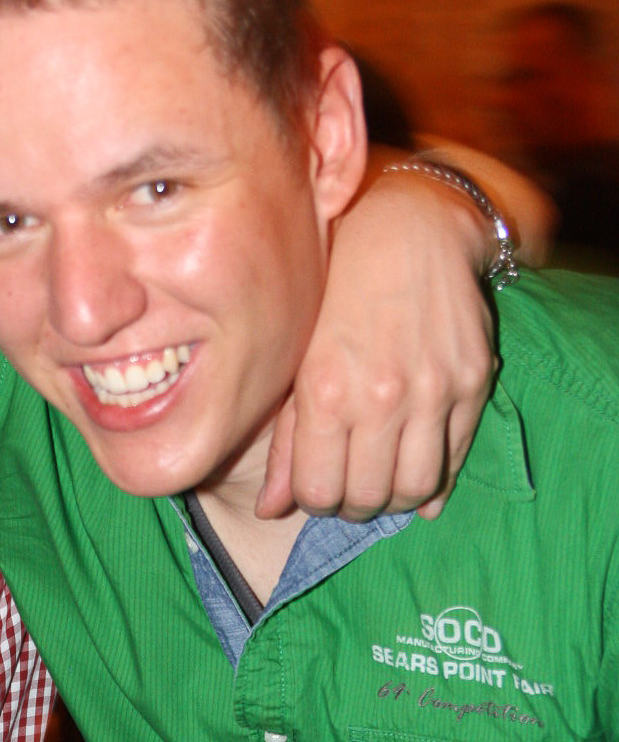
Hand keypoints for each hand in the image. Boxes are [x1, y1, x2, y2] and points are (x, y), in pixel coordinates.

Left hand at [257, 170, 495, 523]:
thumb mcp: (297, 360)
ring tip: (380, 481)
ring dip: (394, 500)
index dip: (314, 500)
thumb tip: (268, 511)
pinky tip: (415, 479)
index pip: (319, 493)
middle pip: (368, 499)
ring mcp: (433, 392)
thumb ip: (286, 442)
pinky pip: (455, 458)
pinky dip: (435, 482)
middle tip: (348, 489)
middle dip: (352, 505)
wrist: (409, 230)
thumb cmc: (336, 292)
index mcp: (326, 392)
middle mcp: (382, 397)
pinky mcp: (472, 383)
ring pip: (414, 488)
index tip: (316, 486)